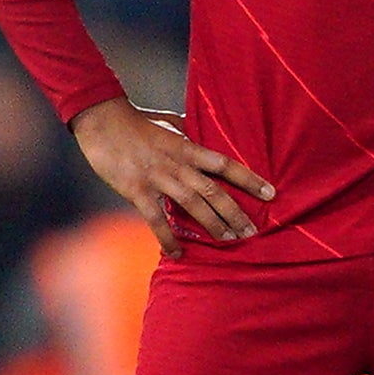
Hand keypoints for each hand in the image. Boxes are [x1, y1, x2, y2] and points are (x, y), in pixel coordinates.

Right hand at [72, 98, 272, 255]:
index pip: (226, 164)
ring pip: (192, 205)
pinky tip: (178, 254)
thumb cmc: (137, 121)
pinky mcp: (137, 190)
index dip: (249, 179)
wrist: (102, 120)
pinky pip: (156, 219)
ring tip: (229, 242)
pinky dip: (168, 238)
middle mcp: (178, 164)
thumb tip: (203, 132)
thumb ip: (188, 131)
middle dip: (235, 213)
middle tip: (252, 231)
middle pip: (213, 191)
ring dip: (212, 226)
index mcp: (187, 147)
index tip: (271, 193)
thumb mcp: (170, 122)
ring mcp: (158, 178)